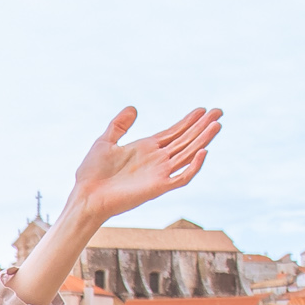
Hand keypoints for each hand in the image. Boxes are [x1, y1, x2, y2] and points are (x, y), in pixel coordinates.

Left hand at [66, 106, 221, 227]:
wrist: (85, 197)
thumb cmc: (92, 174)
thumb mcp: (105, 141)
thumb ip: (119, 125)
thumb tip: (133, 108)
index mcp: (146, 149)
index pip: (174, 132)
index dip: (188, 121)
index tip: (202, 110)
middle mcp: (156, 160)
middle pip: (185, 140)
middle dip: (202, 126)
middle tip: (219, 111)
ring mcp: (158, 173)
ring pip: (187, 154)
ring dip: (203, 140)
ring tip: (217, 125)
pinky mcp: (157, 187)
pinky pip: (181, 178)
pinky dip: (193, 166)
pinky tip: (202, 152)